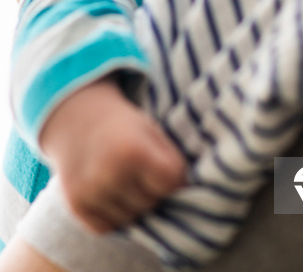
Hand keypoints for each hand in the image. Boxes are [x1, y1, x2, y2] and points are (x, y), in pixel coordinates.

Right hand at [40, 79, 186, 232]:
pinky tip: (111, 193)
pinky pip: (107, 227)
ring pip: (131, 220)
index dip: (173, 177)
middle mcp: (109, 174)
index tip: (167, 167)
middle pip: (151, 203)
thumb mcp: (152, 131)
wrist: (77, 119)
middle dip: (153, 191)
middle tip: (142, 171)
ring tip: (126, 180)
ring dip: (135, 206)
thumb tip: (184, 200)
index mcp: (133, 149)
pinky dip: (113, 216)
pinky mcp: (76, 206)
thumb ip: (170, 162)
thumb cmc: (123, 126)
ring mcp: (90, 192)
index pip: (170, 184)